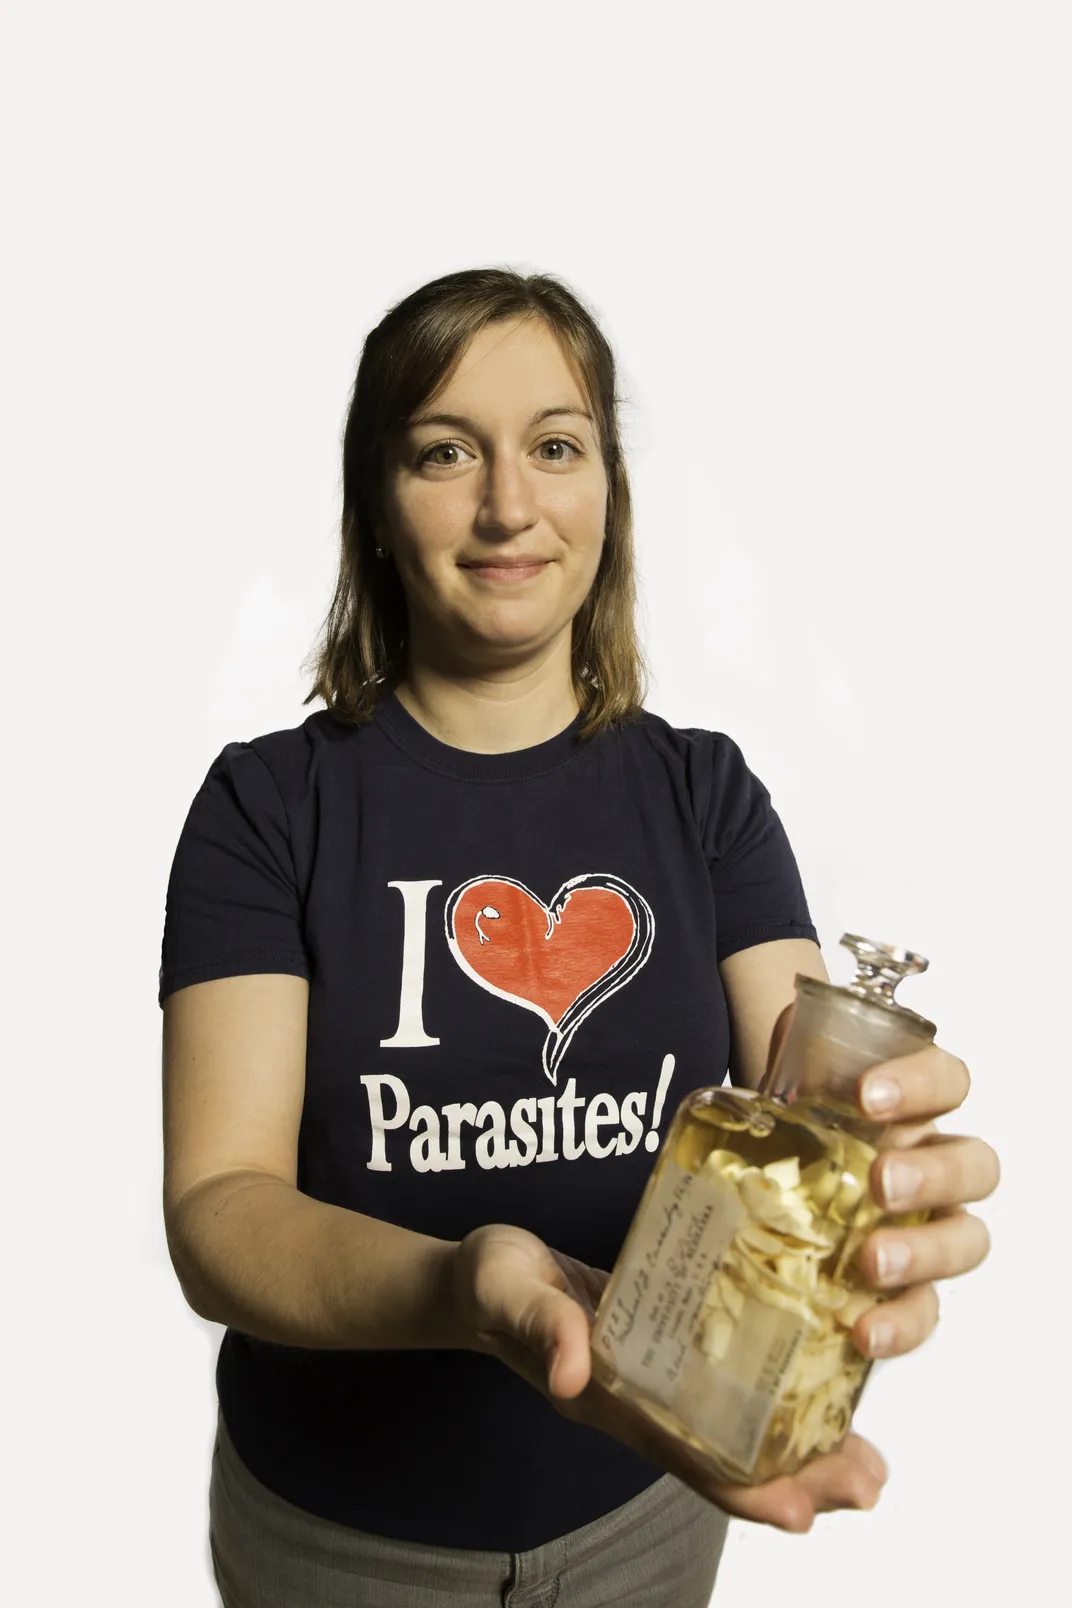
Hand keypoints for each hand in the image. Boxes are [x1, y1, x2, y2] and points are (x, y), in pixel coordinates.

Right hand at [451, 1222, 887, 1532]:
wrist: (481, 1275)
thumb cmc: (490, 1284)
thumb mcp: (507, 1289)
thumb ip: (539, 1324)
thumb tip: (572, 1370)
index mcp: (605, 1400)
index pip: (685, 1457)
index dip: (745, 1488)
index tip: (803, 1509)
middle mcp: (639, 1402)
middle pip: (728, 1459)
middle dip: (801, 1478)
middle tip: (869, 1481)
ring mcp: (655, 1379)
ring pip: (737, 1428)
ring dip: (803, 1445)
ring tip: (868, 1457)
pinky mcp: (664, 1343)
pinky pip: (725, 1380)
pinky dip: (775, 1392)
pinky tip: (821, 1384)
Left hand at [769, 1006, 1000, 1362]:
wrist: (771, 1169)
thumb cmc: (798, 1118)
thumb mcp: (791, 1078)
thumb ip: (793, 1052)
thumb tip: (782, 1041)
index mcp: (915, 1105)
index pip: (948, 1081)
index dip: (920, 1084)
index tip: (867, 1095)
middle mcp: (935, 1164)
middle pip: (973, 1166)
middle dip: (933, 1174)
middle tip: (881, 1182)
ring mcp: (928, 1228)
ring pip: (966, 1240)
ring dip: (926, 1252)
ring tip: (873, 1260)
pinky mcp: (906, 1287)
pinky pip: (925, 1310)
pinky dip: (902, 1324)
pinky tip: (864, 1330)